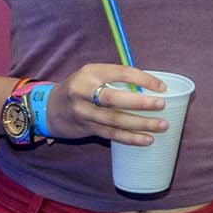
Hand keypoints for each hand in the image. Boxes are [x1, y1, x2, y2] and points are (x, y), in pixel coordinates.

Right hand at [42, 65, 168, 143]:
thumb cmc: (81, 87)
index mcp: (91, 73)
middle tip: (162, 105)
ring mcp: (83, 112)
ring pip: (114, 120)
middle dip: (140, 103)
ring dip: (140, 124)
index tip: (162, 87)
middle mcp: (83, 91)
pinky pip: (111, 134)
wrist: (49, 108)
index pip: (121, 73)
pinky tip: (146, 140)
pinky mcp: (86, 128)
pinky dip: (130, 137)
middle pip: (114, 98)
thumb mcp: (93, 75)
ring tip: (162, 125)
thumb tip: (152, 86)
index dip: (143, 80)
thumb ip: (116, 78)